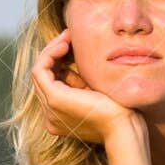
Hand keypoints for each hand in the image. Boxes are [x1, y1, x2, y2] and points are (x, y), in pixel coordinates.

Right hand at [30, 29, 138, 145]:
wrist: (124, 128)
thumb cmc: (119, 111)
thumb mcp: (95, 92)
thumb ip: (81, 80)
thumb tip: (73, 56)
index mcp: (61, 116)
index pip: (53, 82)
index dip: (60, 60)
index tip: (74, 44)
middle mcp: (52, 116)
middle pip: (44, 76)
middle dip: (55, 52)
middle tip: (70, 36)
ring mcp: (51, 110)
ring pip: (40, 71)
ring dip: (52, 50)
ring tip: (69, 37)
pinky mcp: (54, 99)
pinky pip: (40, 70)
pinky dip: (50, 53)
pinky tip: (65, 43)